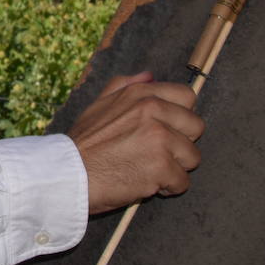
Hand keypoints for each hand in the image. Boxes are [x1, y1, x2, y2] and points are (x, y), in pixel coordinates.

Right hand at [67, 72, 202, 213]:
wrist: (67, 173)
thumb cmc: (84, 143)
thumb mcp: (99, 103)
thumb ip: (125, 85)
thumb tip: (150, 75)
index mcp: (140, 93)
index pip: (186, 96)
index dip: (180, 116)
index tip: (167, 130)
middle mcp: (153, 110)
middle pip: (196, 127)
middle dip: (180, 143)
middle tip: (157, 153)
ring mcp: (159, 138)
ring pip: (192, 156)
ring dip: (174, 168)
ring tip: (149, 169)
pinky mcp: (162, 166)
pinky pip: (182, 182)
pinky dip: (167, 188)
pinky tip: (146, 183)